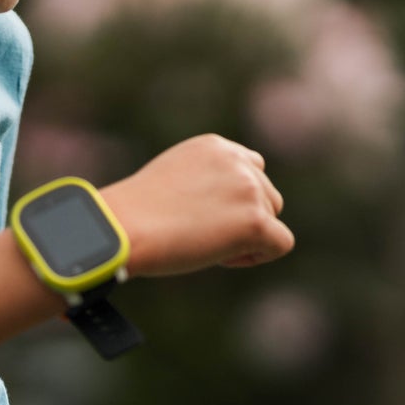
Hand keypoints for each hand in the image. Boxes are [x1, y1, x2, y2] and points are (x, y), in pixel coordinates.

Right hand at [99, 134, 292, 277]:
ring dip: (248, 237)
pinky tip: (224, 258)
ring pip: (273, 218)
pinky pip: (280, 243)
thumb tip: (226, 209)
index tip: (207, 215)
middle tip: (203, 235)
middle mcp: (238, 162)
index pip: (252, 169)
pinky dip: (258, 256)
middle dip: (242, 218)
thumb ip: (206, 182)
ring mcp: (249, 189)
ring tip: (208, 245)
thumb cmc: (135, 215)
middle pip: (268, 195)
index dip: (235, 198)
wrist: (124, 228)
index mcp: (216, 147)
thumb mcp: (173, 180)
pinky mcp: (255, 220)